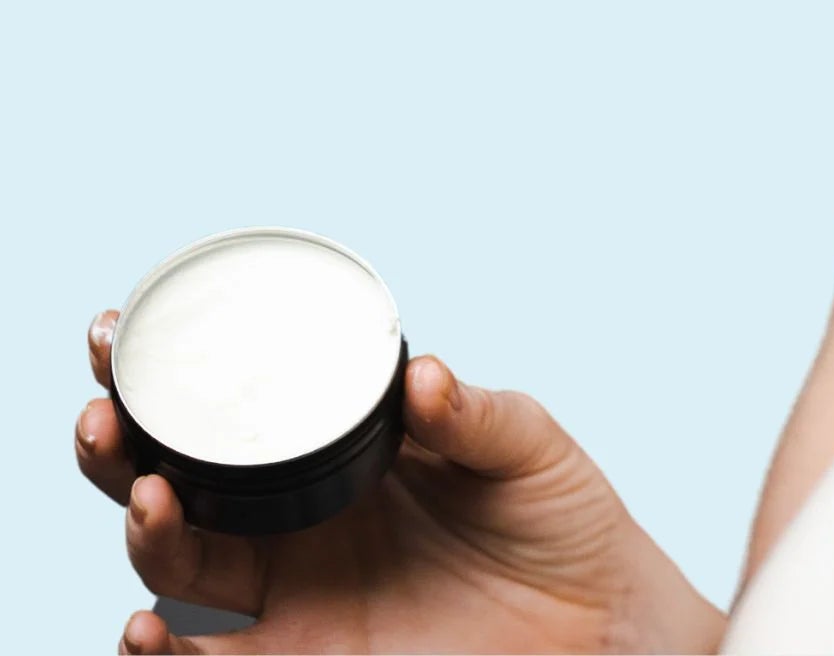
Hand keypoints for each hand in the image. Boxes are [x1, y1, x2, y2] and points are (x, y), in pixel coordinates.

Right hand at [75, 311, 720, 654]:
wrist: (599, 621)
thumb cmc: (562, 519)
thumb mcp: (525, 446)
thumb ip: (473, 413)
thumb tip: (421, 375)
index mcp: (344, 450)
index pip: (240, 408)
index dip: (170, 375)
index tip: (115, 335)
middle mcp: (302, 519)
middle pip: (179, 481)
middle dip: (121, 446)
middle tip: (105, 410)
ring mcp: (297, 594)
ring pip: (181, 567)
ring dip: (146, 532)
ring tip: (146, 495)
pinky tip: (147, 631)